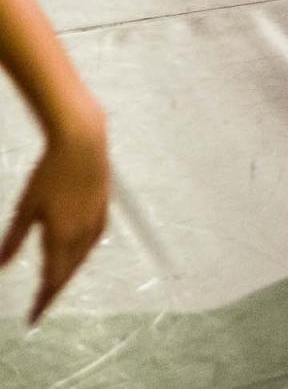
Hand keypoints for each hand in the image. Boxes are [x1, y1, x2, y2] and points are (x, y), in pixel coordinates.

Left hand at [0, 113, 109, 322]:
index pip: (51, 279)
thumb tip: (0, 266)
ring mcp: (95, 222)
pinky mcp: (102, 210)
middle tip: (41, 306)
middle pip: (68, 273)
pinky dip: (81, 257)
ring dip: (68, 275)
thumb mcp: (25, 207)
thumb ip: (14, 239)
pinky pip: (92, 243)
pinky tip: (77, 254)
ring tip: (55, 284)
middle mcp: (82, 234)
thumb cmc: (51, 172)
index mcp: (62, 236)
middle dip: (53, 291)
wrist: (82, 144)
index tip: (33, 318)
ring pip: (81, 259)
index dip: (42, 301)